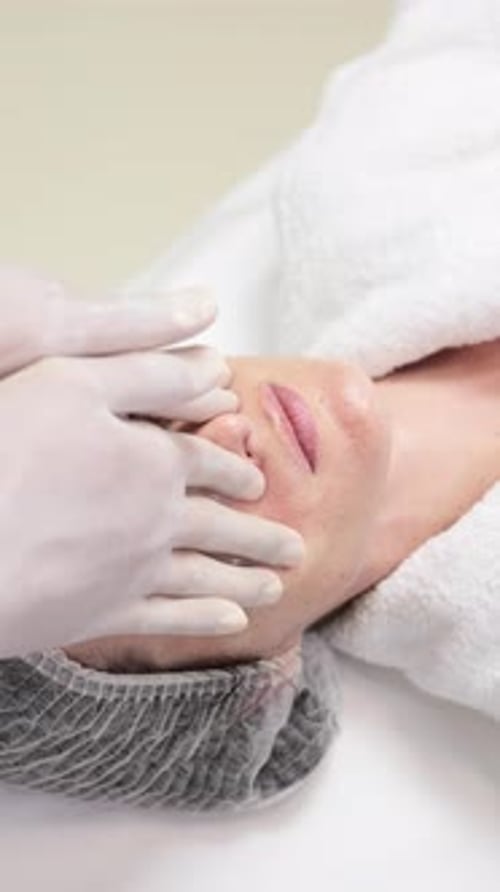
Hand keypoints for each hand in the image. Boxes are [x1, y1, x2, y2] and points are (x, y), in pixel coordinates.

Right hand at [0, 355, 302, 657]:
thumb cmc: (3, 448)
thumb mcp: (73, 381)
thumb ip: (147, 372)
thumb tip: (212, 365)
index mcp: (150, 461)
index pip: (206, 465)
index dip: (235, 471)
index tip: (258, 485)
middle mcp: (155, 520)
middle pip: (221, 527)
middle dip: (260, 536)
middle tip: (295, 548)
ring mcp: (132, 573)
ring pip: (206, 577)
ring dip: (247, 581)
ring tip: (278, 587)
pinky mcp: (100, 615)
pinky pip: (169, 621)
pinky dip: (205, 622)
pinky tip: (232, 624)